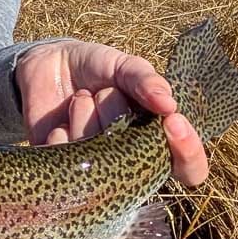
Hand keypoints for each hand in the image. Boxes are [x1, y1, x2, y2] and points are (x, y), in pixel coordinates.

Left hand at [14, 39, 207, 186]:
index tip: (172, 121)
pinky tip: (58, 123)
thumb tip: (169, 104)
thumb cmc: (96, 68)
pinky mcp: (61, 173)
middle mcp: (130, 164)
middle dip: (119, 116)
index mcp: (156, 141)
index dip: (189, 152)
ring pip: (100, 163)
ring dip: (88, 121)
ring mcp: (96, 172)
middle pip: (139, 161)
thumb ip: (146, 80)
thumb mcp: (123, 66)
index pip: (190, 168)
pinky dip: (61, 137)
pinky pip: (66, 165)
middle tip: (103, 92)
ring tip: (80, 99)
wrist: (47, 65)